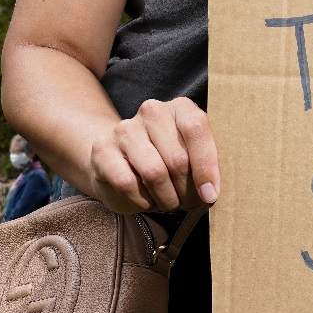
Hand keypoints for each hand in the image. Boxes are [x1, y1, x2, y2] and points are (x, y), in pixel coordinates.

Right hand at [86, 97, 219, 213]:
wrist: (121, 162)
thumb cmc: (168, 163)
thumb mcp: (194, 159)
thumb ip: (207, 166)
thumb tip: (210, 192)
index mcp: (180, 108)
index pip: (195, 129)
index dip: (206, 166)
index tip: (210, 194)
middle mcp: (152, 111)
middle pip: (177, 158)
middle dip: (187, 191)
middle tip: (188, 204)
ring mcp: (125, 129)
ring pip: (154, 172)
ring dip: (167, 199)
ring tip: (169, 203)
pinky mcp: (103, 150)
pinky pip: (127, 184)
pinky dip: (142, 201)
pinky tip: (146, 200)